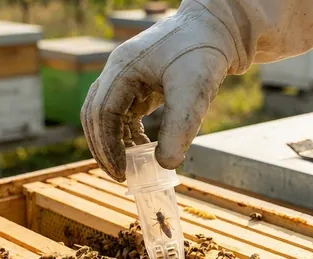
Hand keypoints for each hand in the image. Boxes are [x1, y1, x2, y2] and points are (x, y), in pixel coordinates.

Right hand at [80, 1, 236, 181]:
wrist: (218, 30)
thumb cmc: (204, 52)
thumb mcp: (194, 91)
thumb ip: (180, 128)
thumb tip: (165, 165)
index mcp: (123, 67)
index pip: (101, 113)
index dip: (108, 146)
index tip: (122, 171)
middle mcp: (117, 70)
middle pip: (95, 115)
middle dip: (104, 148)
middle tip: (121, 175)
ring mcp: (126, 77)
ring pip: (105, 116)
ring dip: (114, 142)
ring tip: (130, 167)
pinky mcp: (139, 84)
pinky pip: (122, 113)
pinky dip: (127, 134)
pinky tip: (142, 149)